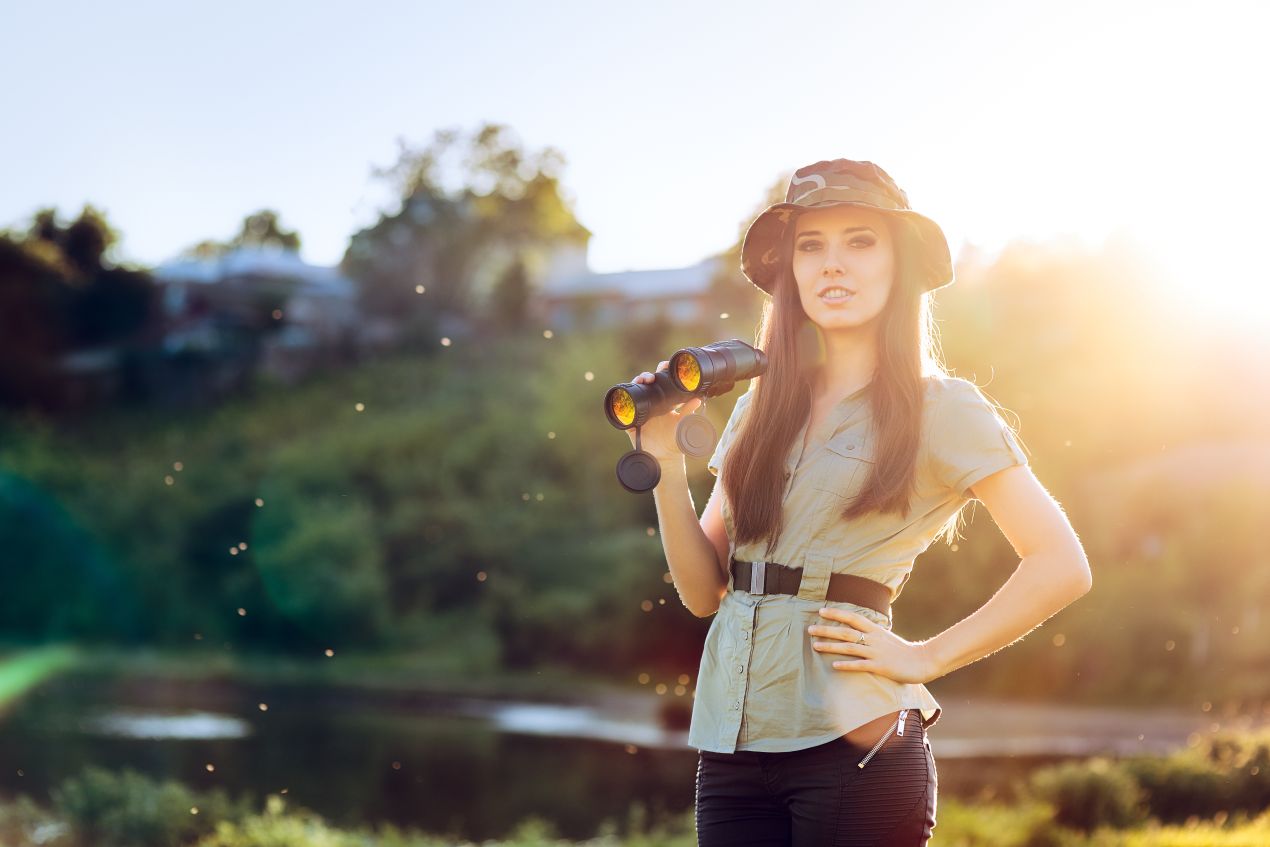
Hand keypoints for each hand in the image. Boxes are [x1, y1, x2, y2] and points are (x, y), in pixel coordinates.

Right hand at [624, 360, 702, 463]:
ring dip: (635, 384)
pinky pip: (624, 411)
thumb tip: (698, 399)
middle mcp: (652, 403)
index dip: (661, 372)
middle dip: (646, 376)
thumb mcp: (683, 425)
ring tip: (641, 382)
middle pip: (646, 384)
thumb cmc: (675, 441)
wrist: (664, 458)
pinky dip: (622, 403)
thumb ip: (689, 412)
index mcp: (665, 401)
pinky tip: (625, 397)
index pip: (662, 382)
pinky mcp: (631, 422)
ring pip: (635, 392)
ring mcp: (641, 411)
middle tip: (650, 377)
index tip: (664, 365)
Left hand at [808, 607, 938, 684]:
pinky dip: (846, 665)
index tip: (821, 611)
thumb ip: (871, 633)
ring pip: (850, 647)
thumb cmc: (903, 650)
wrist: (923, 661)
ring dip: (831, 646)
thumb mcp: (886, 637)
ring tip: (815, 646)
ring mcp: (876, 653)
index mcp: (875, 630)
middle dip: (826, 629)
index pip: (852, 617)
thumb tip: (856, 629)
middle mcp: (874, 639)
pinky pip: (860, 665)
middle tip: (809, 629)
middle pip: (846, 631)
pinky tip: (834, 666)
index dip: (836, 613)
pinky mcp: (880, 667)